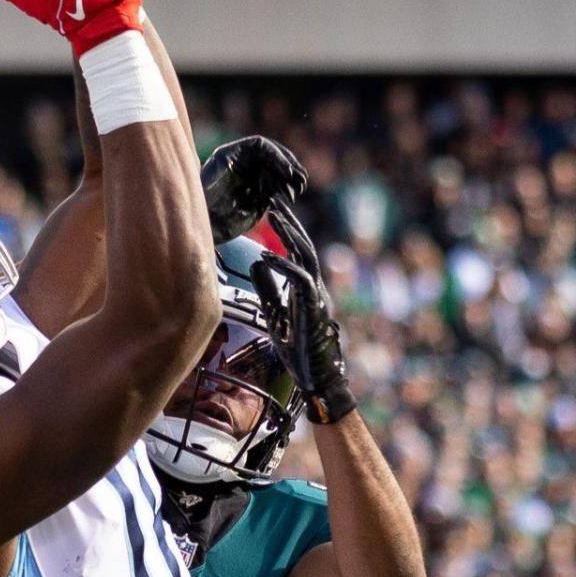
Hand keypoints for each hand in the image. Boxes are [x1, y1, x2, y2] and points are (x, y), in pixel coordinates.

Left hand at [202, 136, 309, 242]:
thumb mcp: (211, 185)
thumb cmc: (202, 208)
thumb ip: (226, 173)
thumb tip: (237, 164)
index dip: (276, 155)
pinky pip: (277, 187)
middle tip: (300, 179)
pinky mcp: (259, 195)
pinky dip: (286, 190)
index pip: (260, 146)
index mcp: (230, 155)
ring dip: (290, 178)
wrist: (202, 229)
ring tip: (298, 189)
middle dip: (288, 166)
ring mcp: (252, 178)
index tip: (287, 171)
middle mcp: (243, 164)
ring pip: (277, 171)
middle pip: (272, 156)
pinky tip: (289, 199)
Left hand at [248, 205, 356, 424]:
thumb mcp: (276, 313)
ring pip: (306, 257)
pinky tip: (267, 256)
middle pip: (304, 245)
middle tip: (274, 197)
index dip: (286, 228)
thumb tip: (257, 262)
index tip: (271, 207)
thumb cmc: (298, 349)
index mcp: (306, 286)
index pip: (297, 249)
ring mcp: (317, 296)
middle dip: (289, 221)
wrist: (318, 379)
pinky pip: (300, 282)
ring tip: (274, 214)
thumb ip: (268, 288)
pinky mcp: (313, 309)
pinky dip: (283, 268)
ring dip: (290, 235)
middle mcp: (314, 286)